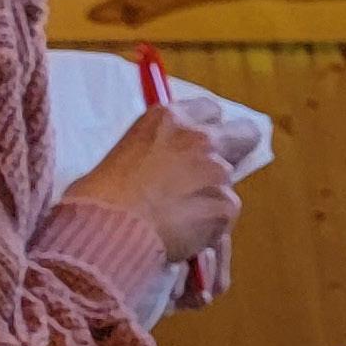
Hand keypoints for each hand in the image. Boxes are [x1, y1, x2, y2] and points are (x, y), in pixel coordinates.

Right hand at [67, 103, 242, 265]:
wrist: (106, 228)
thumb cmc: (100, 195)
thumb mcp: (127, 152)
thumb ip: (159, 149)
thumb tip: (169, 164)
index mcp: (169, 118)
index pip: (211, 109)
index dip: (209, 127)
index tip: (203, 141)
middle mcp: (199, 138)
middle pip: (244, 133)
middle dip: (237, 150)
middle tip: (215, 173)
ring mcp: (216, 172)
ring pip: (229, 184)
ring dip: (212, 198)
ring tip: (180, 218)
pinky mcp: (225, 205)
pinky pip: (225, 217)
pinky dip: (211, 229)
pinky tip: (186, 236)